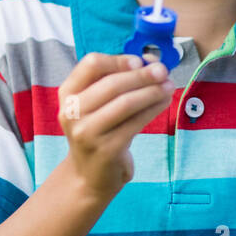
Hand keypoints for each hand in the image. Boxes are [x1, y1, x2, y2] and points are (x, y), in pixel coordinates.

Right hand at [57, 52, 174, 199]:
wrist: (89, 175)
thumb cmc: (99, 130)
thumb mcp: (96, 104)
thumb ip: (116, 80)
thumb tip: (150, 61)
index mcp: (67, 93)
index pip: (91, 64)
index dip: (119, 60)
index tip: (140, 61)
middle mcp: (71, 112)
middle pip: (112, 84)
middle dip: (142, 75)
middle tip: (163, 71)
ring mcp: (87, 133)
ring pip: (125, 103)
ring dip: (152, 92)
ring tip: (168, 86)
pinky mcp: (106, 149)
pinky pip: (135, 123)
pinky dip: (153, 109)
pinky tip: (164, 102)